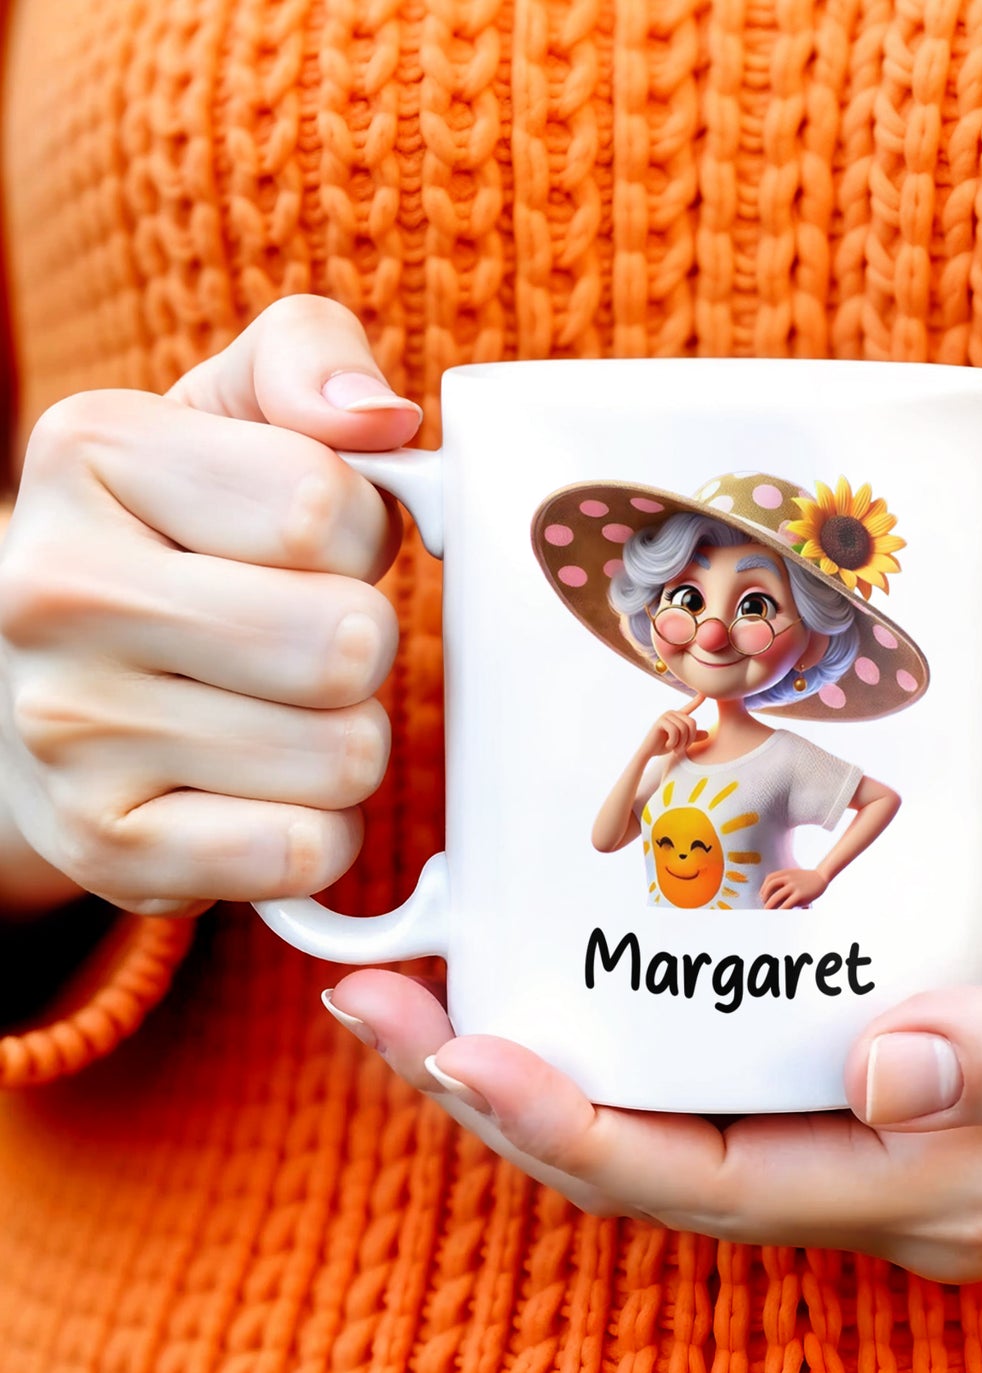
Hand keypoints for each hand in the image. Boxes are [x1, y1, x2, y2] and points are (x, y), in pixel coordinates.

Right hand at [0, 295, 420, 916]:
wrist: (54, 684)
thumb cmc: (182, 541)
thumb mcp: (232, 416)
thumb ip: (308, 361)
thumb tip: (377, 416)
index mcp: (90, 450)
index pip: (327, 505)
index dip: (364, 532)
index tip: (319, 543)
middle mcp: (53, 590)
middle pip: (344, 640)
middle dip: (365, 642)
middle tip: (314, 638)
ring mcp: (68, 730)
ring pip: (345, 754)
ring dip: (347, 737)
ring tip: (281, 712)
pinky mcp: (109, 848)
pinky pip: (306, 850)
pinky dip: (318, 828)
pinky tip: (264, 790)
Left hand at [327, 822, 981, 1281]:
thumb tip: (885, 1077)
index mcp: (951, 1186)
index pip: (715, 1183)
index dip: (570, 1130)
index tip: (454, 1048)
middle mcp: (895, 1178)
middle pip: (657, 1162)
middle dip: (509, 1097)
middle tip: (386, 999)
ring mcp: (885, 1133)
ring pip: (674, 1123)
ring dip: (548, 1063)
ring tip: (436, 979)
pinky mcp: (887, 1075)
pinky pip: (724, 1076)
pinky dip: (630, 1030)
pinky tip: (575, 964)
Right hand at [641, 692, 707, 759]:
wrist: (648, 752)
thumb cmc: (664, 746)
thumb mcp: (681, 742)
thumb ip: (693, 737)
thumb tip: (707, 734)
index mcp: (678, 716)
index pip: (690, 707)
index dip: (698, 700)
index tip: (705, 693)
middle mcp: (673, 713)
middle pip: (692, 723)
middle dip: (689, 740)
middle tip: (681, 749)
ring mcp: (666, 716)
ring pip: (684, 729)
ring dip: (681, 743)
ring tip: (675, 749)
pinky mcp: (660, 721)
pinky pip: (675, 732)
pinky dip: (674, 743)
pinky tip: (668, 746)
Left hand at [760, 867, 826, 908]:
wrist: (822, 877)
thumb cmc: (807, 878)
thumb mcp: (794, 874)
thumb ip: (785, 880)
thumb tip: (773, 893)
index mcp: (786, 873)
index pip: (770, 878)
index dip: (763, 887)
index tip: (763, 895)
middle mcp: (788, 878)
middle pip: (770, 887)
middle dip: (765, 897)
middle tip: (764, 905)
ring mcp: (794, 886)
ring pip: (776, 896)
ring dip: (769, 905)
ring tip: (768, 911)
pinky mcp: (800, 895)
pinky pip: (787, 904)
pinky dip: (780, 910)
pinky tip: (779, 914)